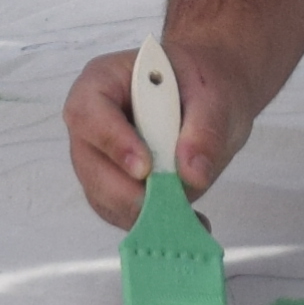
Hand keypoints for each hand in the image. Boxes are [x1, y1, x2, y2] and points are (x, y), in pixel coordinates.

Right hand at [64, 39, 258, 227]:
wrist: (208, 98)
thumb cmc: (202, 82)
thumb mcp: (214, 96)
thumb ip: (205, 131)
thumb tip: (193, 173)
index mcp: (103, 82)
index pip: (89, 113)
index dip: (113, 142)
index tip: (145, 167)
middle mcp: (92, 124)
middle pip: (91, 166)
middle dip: (129, 191)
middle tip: (171, 203)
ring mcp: (100, 159)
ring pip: (103, 197)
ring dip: (143, 211)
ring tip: (186, 216)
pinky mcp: (115, 187)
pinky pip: (121, 212)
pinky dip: (151, 222)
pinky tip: (184, 219)